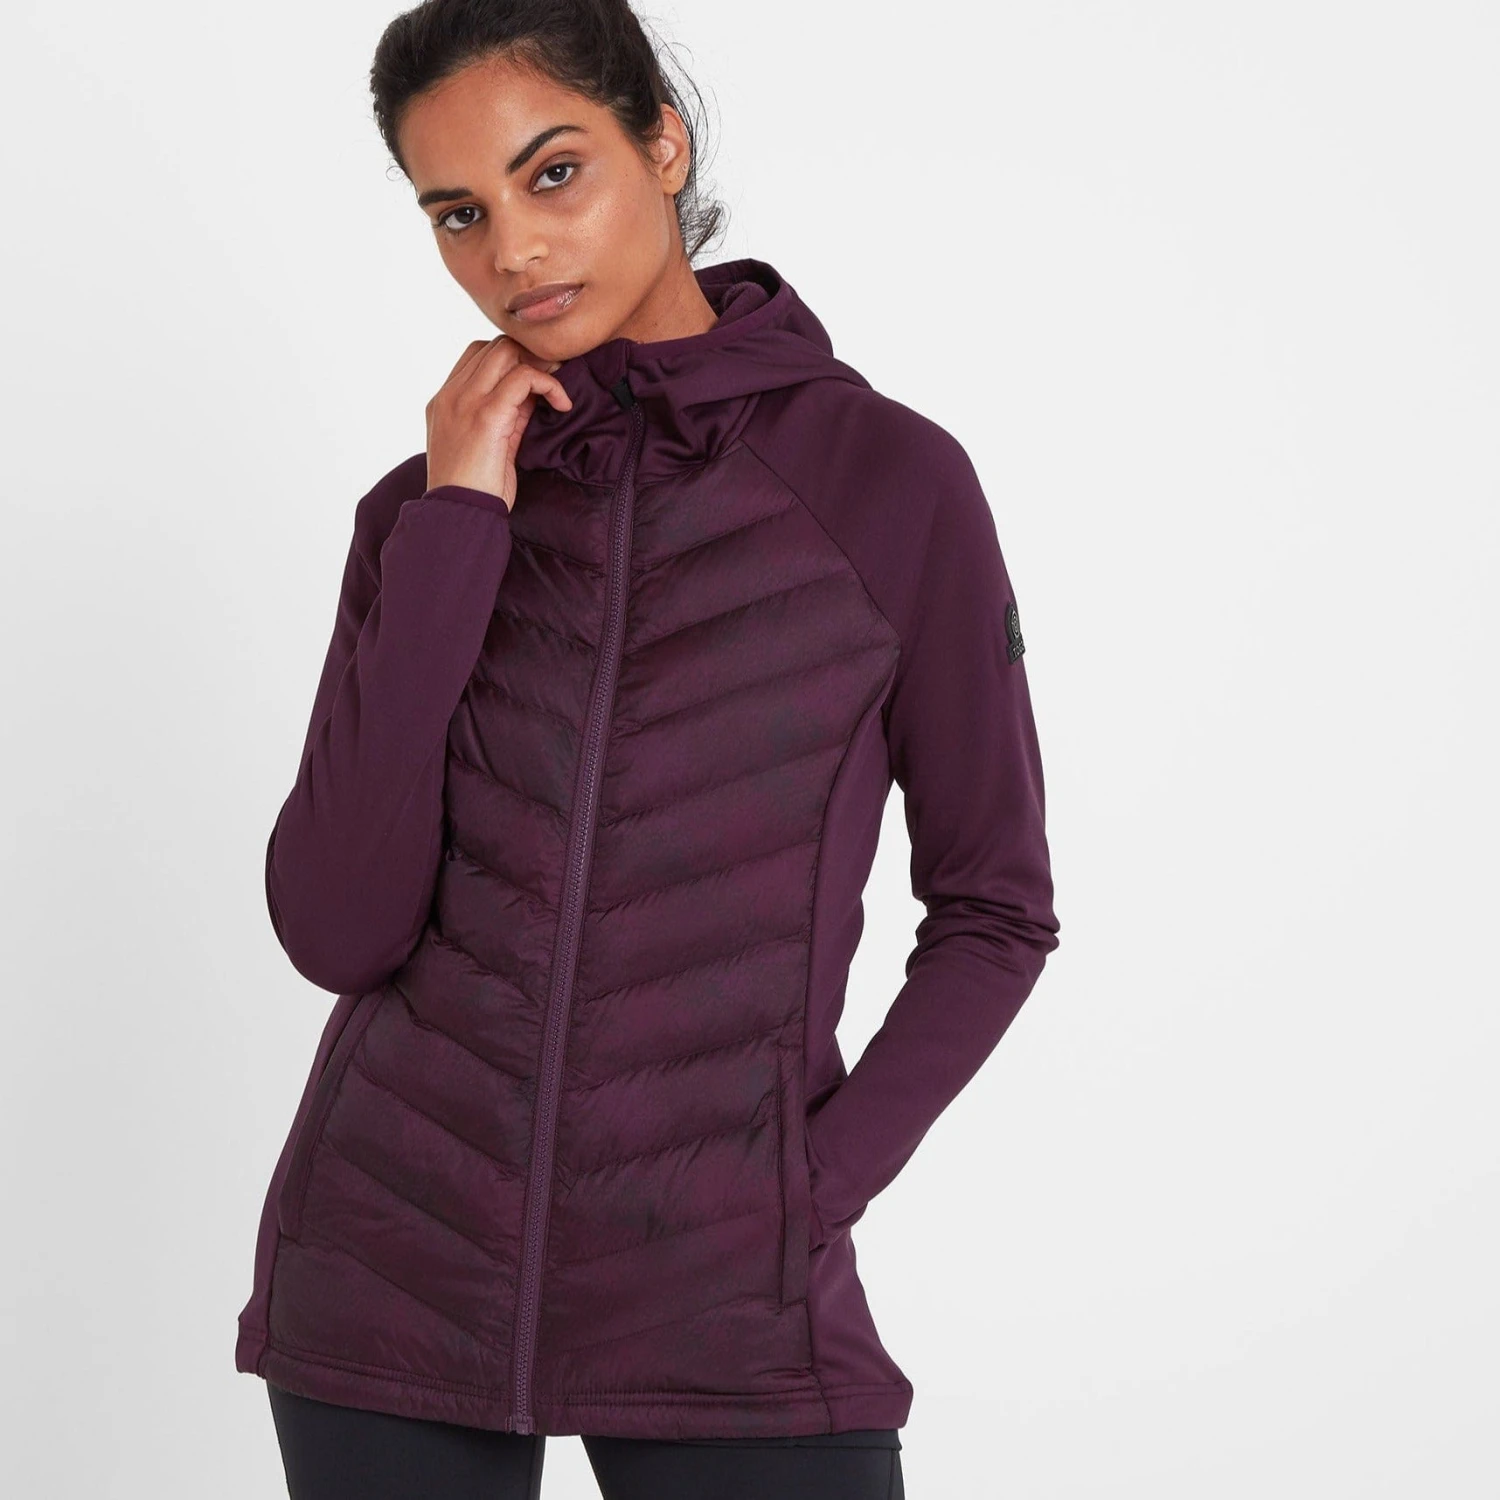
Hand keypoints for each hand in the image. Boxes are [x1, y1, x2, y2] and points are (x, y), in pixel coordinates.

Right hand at [424, 336, 572, 510]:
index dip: (511, 362)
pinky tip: (563, 404)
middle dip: (530, 357)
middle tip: (557, 379)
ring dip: (540, 365)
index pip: (477, 356)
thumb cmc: (474, 490)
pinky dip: (550, 384)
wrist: (458, 514)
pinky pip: (524, 377)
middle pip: (494, 346)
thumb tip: (534, 397)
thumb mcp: (488, 445)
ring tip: (559, 390)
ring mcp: (466, 401)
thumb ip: (506, 417)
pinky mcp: (487, 414)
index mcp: (445, 401)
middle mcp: (451, 395)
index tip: (535, 386)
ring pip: (507, 352)